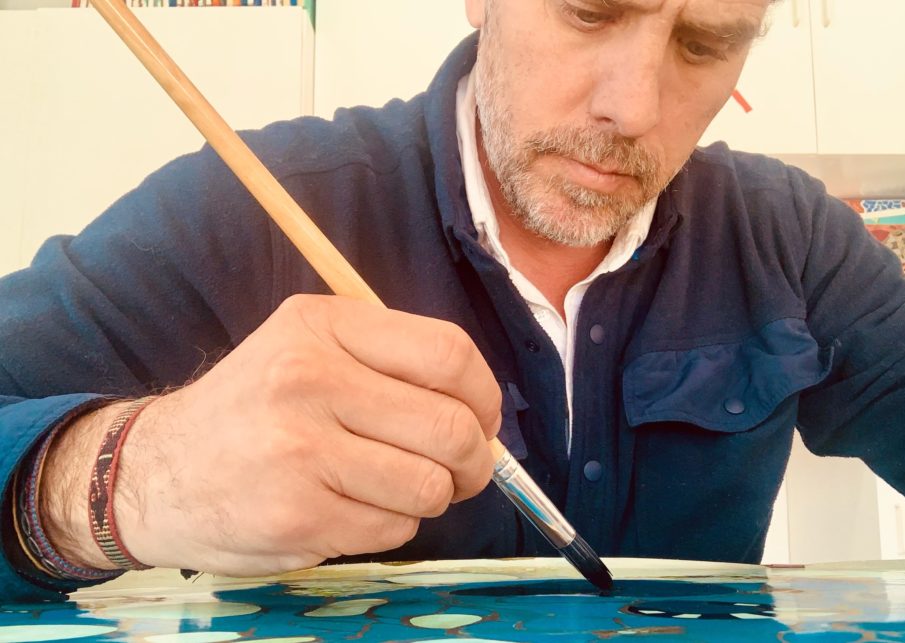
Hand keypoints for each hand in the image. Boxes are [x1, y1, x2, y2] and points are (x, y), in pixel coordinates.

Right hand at [41, 295, 502, 575]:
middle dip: (475, 461)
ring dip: (431, 498)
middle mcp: (309, 379)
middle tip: (463, 471)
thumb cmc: (252, 410)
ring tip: (396, 488)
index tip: (481, 418)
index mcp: (322, 326)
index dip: (485, 395)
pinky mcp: (296, 516)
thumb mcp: (306, 349)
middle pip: (451, 427)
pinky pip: (393, 528)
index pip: (449, 354)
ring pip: (429, 486)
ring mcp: (300, 451)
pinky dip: (390, 526)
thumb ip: (389, 362)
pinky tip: (351, 509)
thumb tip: (481, 410)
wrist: (154, 473)